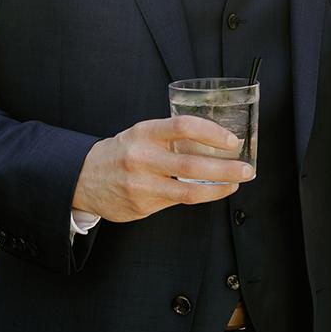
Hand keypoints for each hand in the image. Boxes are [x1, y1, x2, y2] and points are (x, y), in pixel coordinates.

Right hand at [72, 116, 252, 221]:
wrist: (84, 178)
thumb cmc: (122, 152)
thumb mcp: (142, 135)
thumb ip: (172, 138)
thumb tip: (214, 142)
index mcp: (145, 132)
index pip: (184, 126)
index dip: (212, 133)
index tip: (232, 141)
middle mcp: (142, 157)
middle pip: (192, 164)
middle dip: (226, 168)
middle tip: (246, 168)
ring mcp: (141, 184)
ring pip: (189, 190)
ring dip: (219, 187)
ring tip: (236, 183)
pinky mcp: (142, 205)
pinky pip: (178, 202)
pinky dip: (201, 196)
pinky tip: (212, 192)